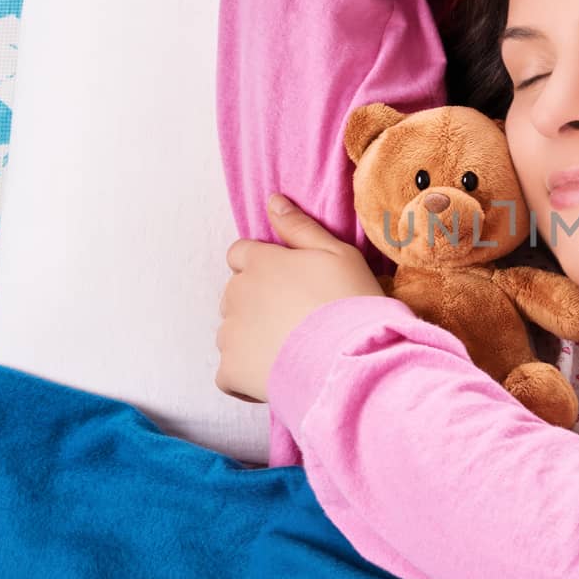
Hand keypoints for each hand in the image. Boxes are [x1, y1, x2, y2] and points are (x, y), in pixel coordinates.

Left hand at [215, 194, 384, 403]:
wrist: (350, 359)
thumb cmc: (351, 302)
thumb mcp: (337, 254)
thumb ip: (300, 227)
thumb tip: (273, 201)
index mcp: (260, 262)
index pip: (240, 254)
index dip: (261, 268)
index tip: (287, 285)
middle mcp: (237, 293)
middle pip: (235, 294)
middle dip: (257, 305)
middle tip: (297, 322)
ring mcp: (230, 333)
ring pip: (231, 333)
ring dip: (252, 340)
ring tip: (291, 352)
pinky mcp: (230, 370)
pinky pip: (228, 373)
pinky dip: (244, 377)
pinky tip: (275, 377)